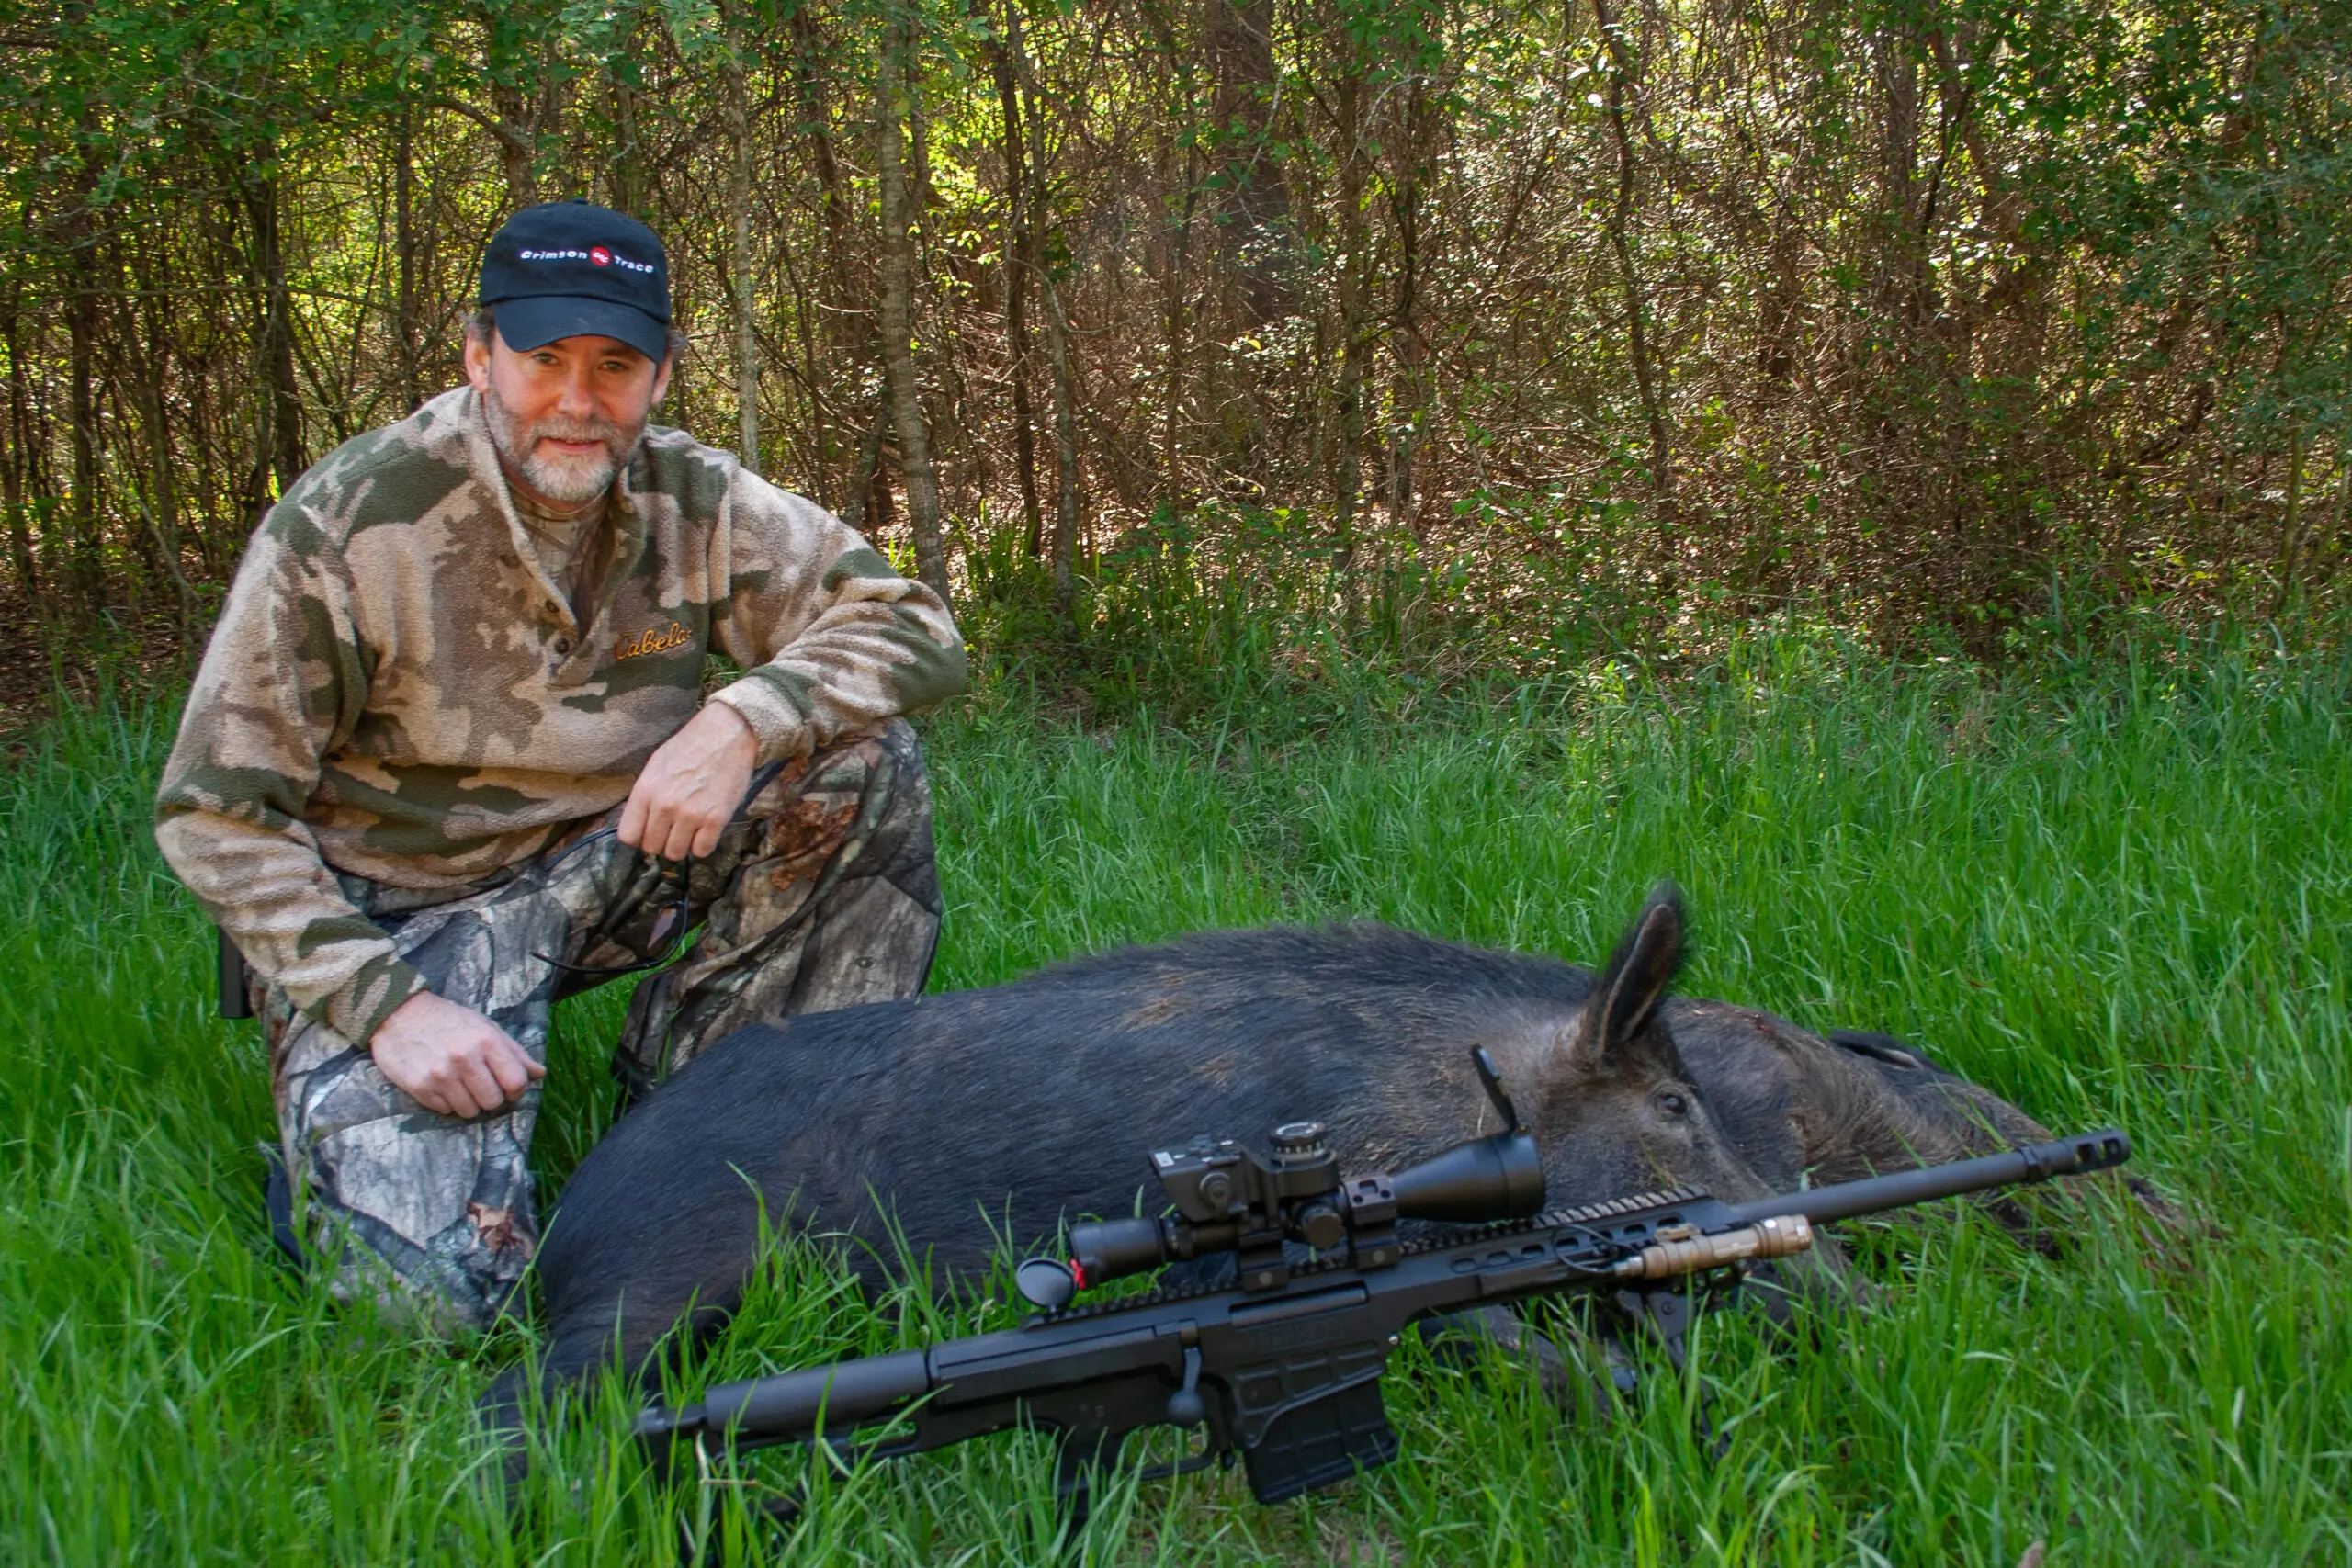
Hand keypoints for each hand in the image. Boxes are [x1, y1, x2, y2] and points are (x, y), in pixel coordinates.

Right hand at [370, 990, 545, 1117]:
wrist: (398, 1014)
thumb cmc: (448, 1020)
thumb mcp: (486, 1027)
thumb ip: (514, 1052)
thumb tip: (540, 1074)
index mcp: (486, 1041)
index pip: (516, 1082)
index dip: (517, 1089)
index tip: (509, 1087)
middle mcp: (464, 1059)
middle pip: (493, 1101)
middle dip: (492, 1097)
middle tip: (482, 1086)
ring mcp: (441, 1075)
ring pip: (469, 1111)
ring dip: (469, 1103)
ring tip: (461, 1085)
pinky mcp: (419, 1087)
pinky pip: (445, 1110)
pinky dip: (447, 1103)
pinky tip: (442, 1085)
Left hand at [620, 701, 757, 860]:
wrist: (727, 734)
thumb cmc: (691, 747)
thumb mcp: (657, 765)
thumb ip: (646, 796)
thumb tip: (642, 823)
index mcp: (645, 790)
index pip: (629, 836)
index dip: (639, 838)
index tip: (650, 833)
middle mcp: (664, 805)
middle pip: (652, 848)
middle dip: (662, 842)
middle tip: (673, 830)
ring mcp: (690, 814)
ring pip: (675, 854)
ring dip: (682, 846)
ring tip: (690, 830)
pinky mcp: (715, 819)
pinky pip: (702, 851)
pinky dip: (703, 845)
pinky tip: (706, 831)